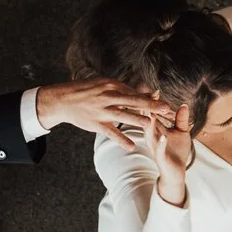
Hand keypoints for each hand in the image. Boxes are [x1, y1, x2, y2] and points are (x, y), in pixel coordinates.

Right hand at [35, 78, 167, 150]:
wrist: (64, 100)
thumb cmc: (87, 91)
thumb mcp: (105, 85)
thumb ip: (124, 89)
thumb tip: (145, 90)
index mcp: (112, 85)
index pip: (135, 93)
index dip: (152, 99)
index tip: (166, 103)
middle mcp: (109, 97)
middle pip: (134, 102)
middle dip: (152, 106)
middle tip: (167, 109)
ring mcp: (102, 111)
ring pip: (124, 116)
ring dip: (139, 120)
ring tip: (152, 126)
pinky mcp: (97, 124)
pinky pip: (112, 133)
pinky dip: (122, 140)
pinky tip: (132, 147)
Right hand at [136, 104, 196, 205]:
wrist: (176, 173)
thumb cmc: (176, 152)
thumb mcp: (181, 132)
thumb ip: (181, 119)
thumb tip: (184, 104)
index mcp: (156, 130)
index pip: (152, 114)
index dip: (152, 103)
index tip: (154, 90)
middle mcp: (152, 137)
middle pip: (147, 120)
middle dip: (147, 109)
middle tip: (148, 96)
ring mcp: (155, 147)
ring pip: (150, 134)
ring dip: (150, 124)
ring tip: (150, 113)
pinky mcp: (160, 157)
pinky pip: (160, 149)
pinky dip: (161, 143)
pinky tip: (163, 137)